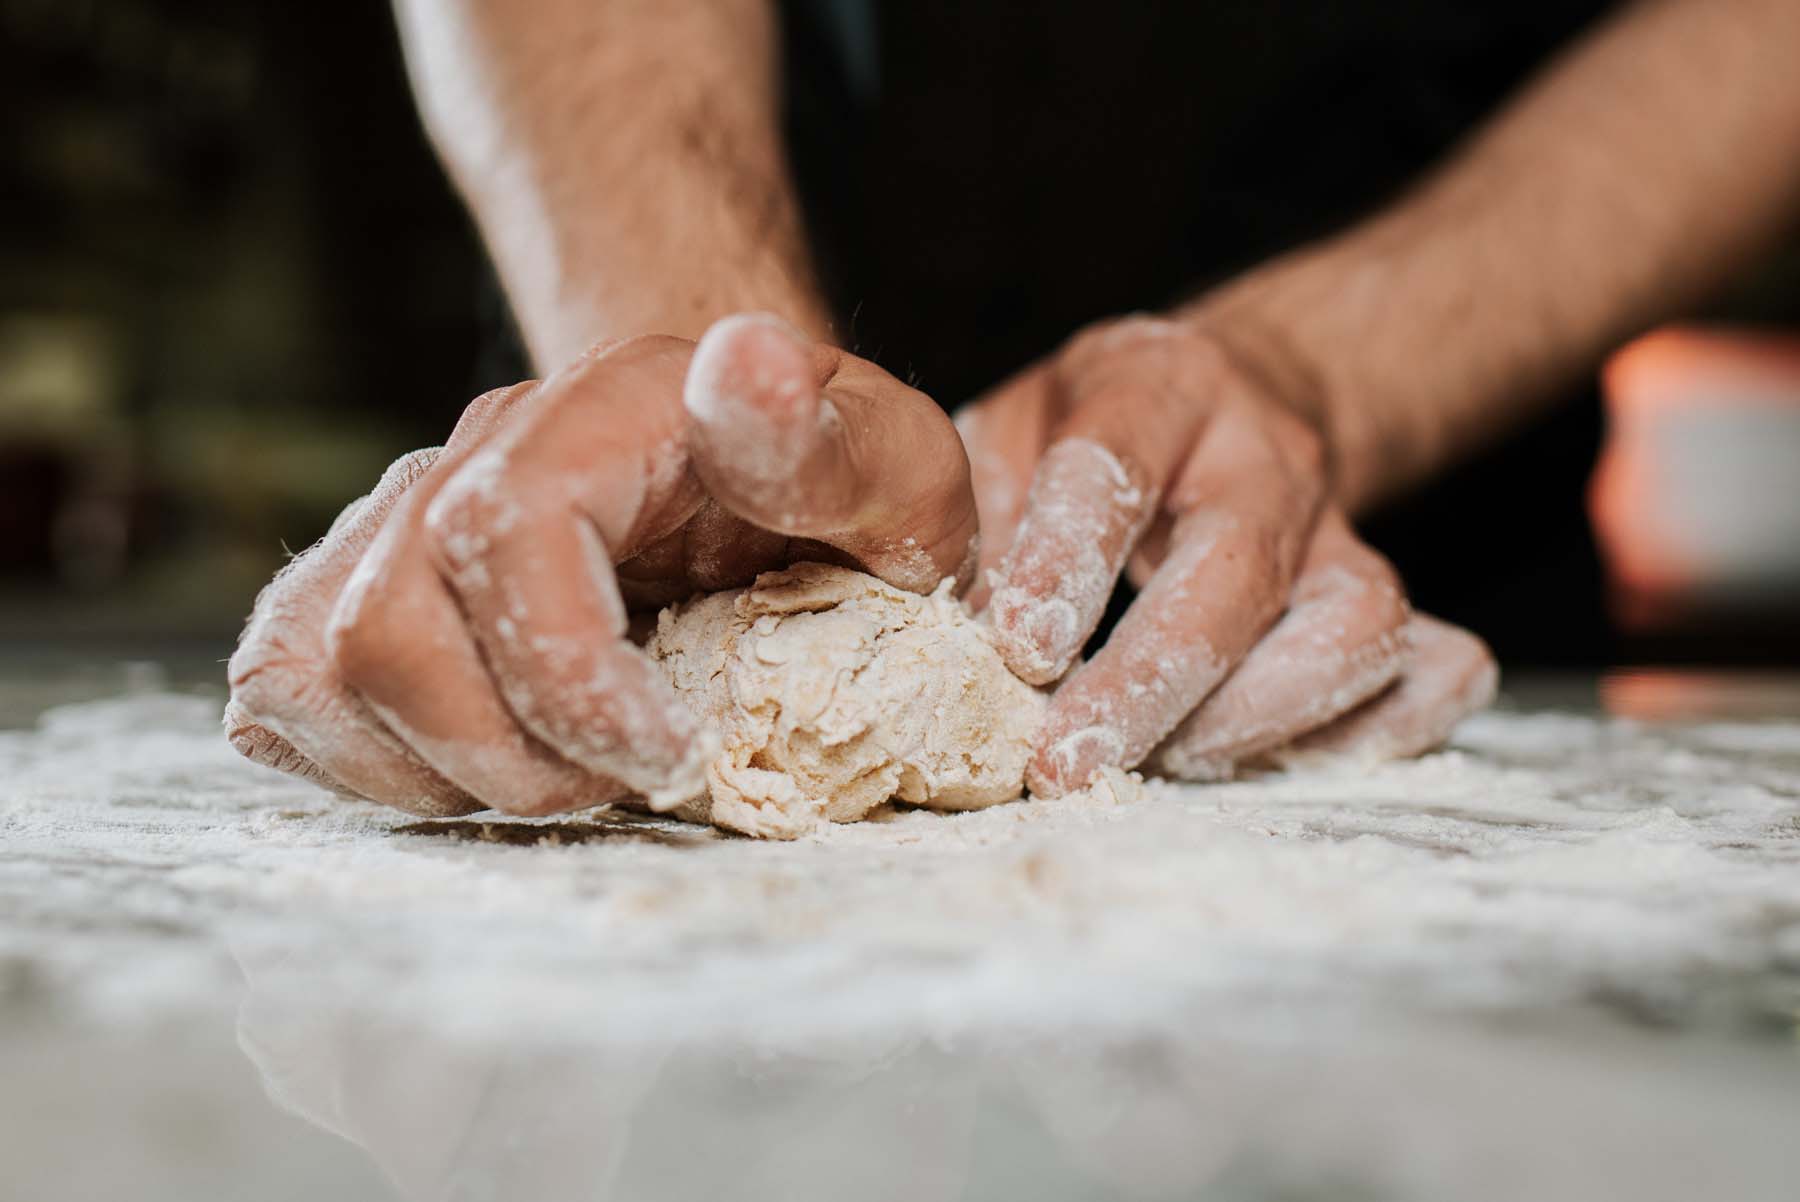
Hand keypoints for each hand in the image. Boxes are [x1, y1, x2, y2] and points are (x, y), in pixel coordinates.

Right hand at [225, 316, 975, 815]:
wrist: (754, 479)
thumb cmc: (832, 496)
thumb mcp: (897, 478)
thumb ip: (840, 447)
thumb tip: (744, 367)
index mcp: (609, 410)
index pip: (504, 523)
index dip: (566, 674)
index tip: (671, 754)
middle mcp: (481, 449)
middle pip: (386, 623)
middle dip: (509, 754)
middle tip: (629, 780)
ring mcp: (402, 513)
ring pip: (317, 666)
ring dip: (441, 770)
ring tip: (562, 774)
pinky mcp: (355, 583)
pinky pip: (284, 685)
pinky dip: (370, 761)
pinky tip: (480, 760)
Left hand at [958, 314, 1495, 795]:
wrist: (1236, 394)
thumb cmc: (1097, 428)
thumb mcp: (1011, 430)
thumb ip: (977, 523)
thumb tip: (945, 649)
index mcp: (1157, 389)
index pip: (1116, 471)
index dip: (1066, 564)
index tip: (1018, 652)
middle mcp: (1266, 456)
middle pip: (1238, 572)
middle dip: (1152, 682)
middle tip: (1071, 760)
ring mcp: (1342, 531)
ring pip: (1356, 626)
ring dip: (1258, 718)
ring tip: (1168, 760)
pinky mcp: (1387, 593)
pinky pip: (1436, 669)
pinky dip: (1373, 734)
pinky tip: (1277, 761)